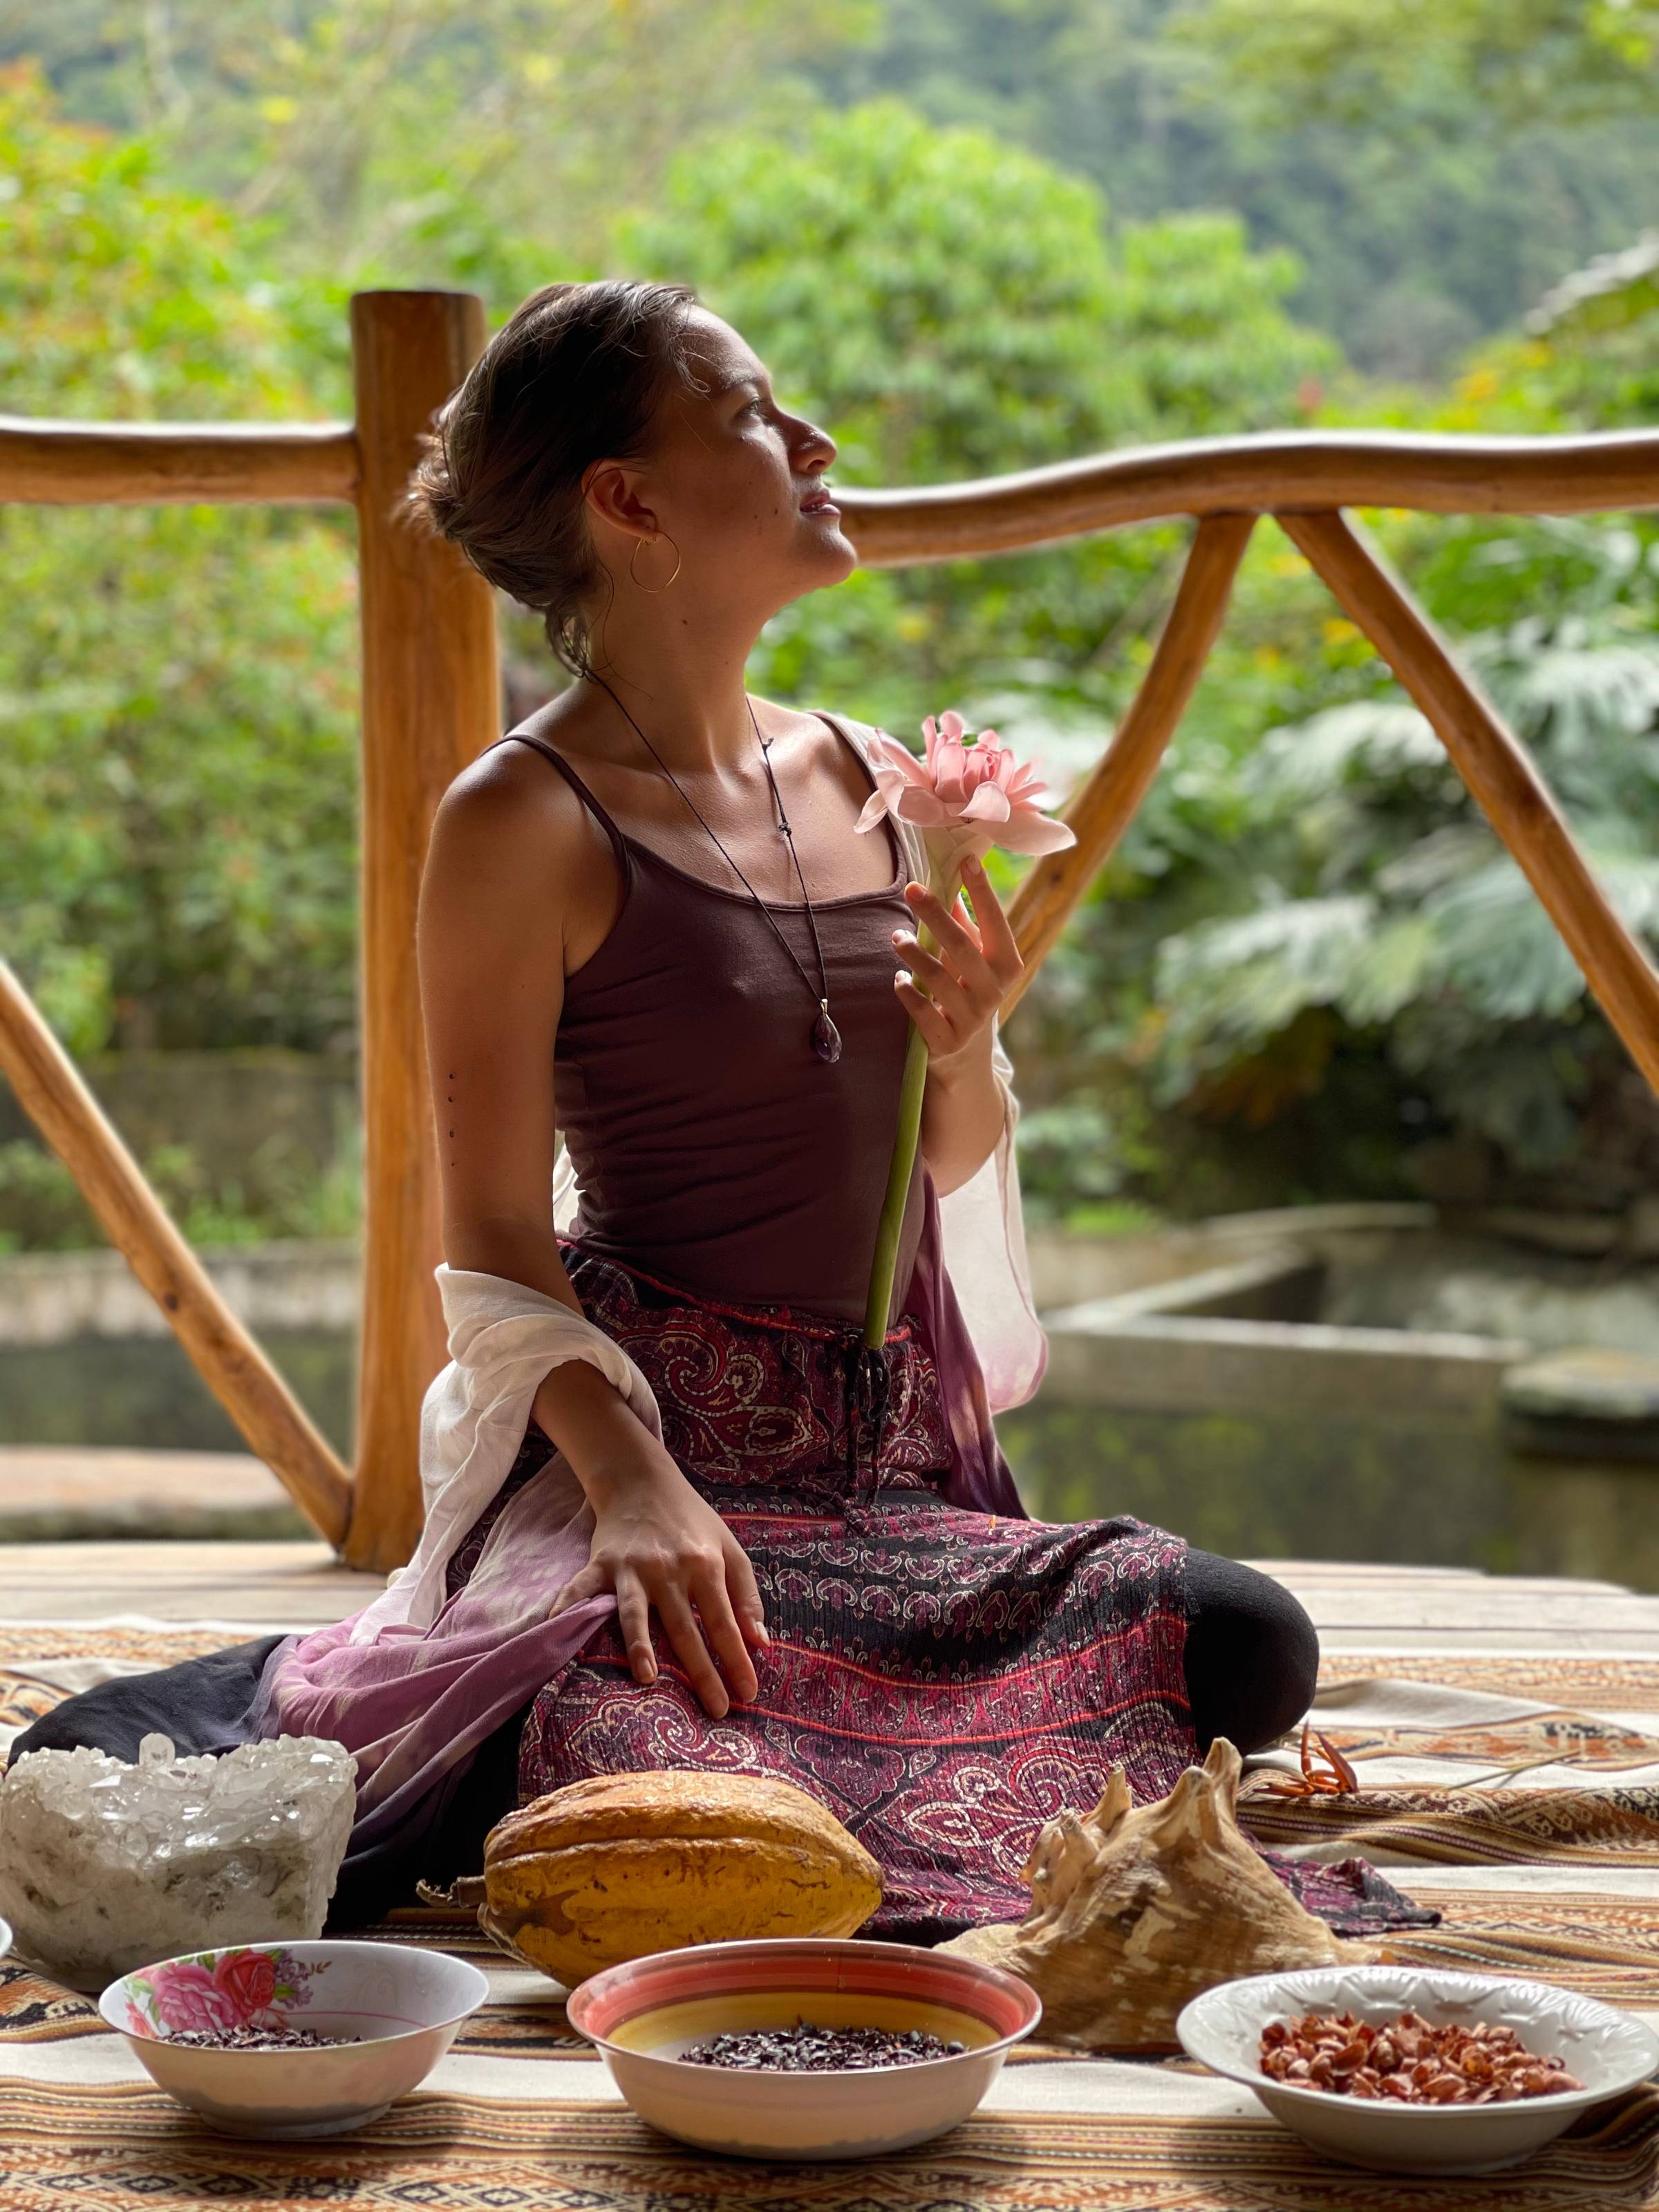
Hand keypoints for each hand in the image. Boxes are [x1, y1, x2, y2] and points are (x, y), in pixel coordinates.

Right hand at [549, 1440, 767, 1718]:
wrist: (644, 1481)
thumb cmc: (692, 1521)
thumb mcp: (731, 1549)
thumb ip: (747, 1596)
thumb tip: (761, 1643)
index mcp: (706, 1565)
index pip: (724, 1622)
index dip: (737, 1659)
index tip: (748, 1694)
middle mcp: (670, 1570)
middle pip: (686, 1628)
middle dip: (702, 1671)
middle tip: (716, 1710)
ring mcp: (633, 1567)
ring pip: (636, 1613)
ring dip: (641, 1646)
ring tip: (647, 1678)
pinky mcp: (601, 1563)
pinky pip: (581, 1590)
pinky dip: (567, 1608)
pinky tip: (556, 1629)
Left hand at [893, 853, 1022, 1065]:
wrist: (966, 1052)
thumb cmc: (967, 988)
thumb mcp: (973, 956)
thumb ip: (964, 921)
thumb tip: (951, 873)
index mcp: (1007, 964)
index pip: (996, 922)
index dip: (982, 891)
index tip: (966, 860)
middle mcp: (995, 991)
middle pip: (962, 946)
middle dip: (935, 914)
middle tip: (911, 889)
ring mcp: (973, 1018)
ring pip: (938, 978)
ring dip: (912, 953)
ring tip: (896, 938)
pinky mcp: (948, 1040)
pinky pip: (922, 1011)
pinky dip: (907, 992)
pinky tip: (898, 980)